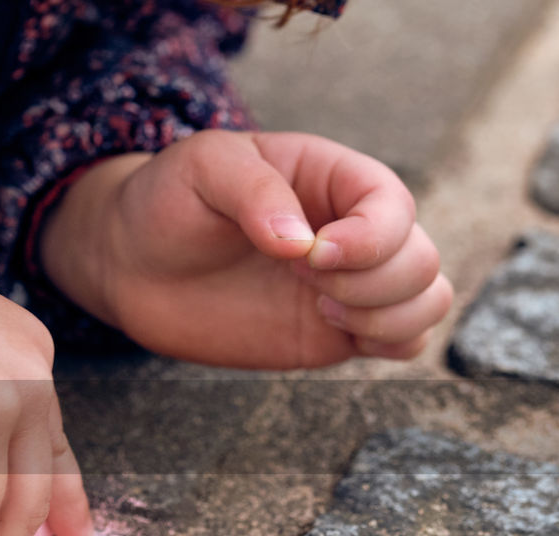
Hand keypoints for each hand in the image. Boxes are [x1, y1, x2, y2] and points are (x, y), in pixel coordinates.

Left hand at [39, 131, 452, 367]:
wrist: (132, 262)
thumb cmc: (168, 201)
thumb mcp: (202, 169)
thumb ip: (254, 193)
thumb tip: (300, 244)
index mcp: (331, 177)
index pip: (394, 203)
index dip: (372, 236)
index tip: (313, 255)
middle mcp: (352, 229)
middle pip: (420, 258)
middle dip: (372, 281)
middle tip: (303, 282)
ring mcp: (348, 283)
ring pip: (427, 300)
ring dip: (389, 315)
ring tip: (320, 309)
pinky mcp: (335, 332)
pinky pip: (404, 341)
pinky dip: (393, 344)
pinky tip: (335, 331)